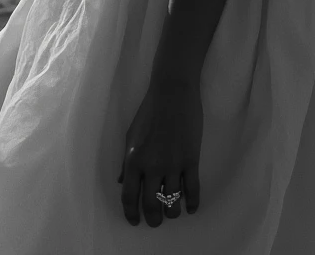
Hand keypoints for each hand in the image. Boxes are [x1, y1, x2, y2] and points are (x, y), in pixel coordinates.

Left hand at [118, 76, 202, 227]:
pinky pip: (193, 189)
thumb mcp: (130, 136)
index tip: (135, 221)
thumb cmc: (149, 111)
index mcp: (133, 160)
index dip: (131, 213)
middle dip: (153, 219)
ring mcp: (173, 164)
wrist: (172, 92)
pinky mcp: (191, 159)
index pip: (129, 197)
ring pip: (173, 202)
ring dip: (172, 213)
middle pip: (151, 205)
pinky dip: (192, 202)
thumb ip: (125, 162)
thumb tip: (121, 182)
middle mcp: (152, 167)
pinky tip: (191, 208)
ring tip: (172, 213)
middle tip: (156, 221)